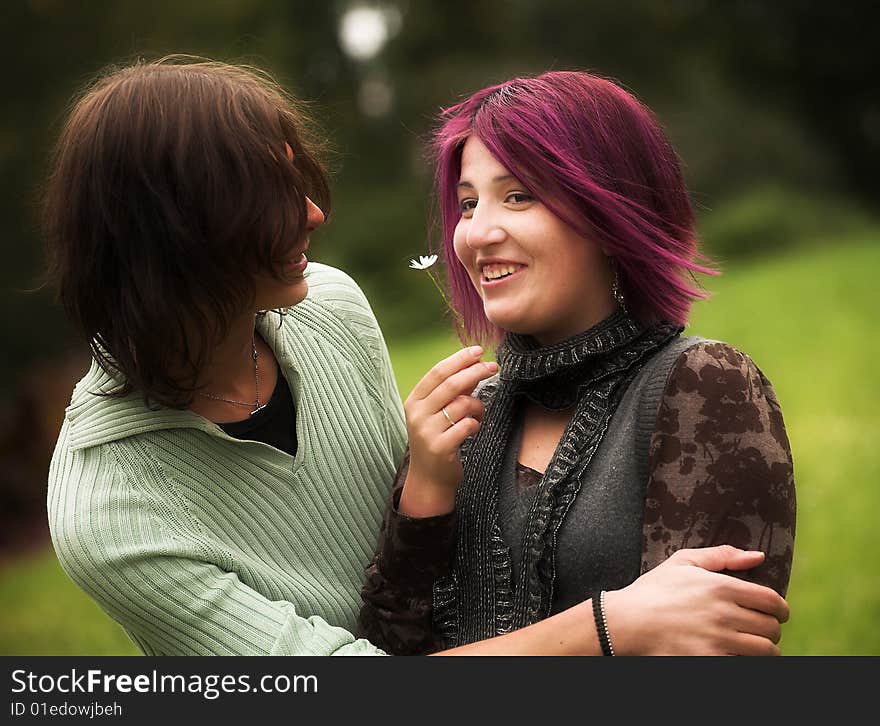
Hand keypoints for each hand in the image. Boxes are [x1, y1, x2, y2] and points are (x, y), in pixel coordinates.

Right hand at [399, 346, 497, 516]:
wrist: (429, 479)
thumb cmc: (436, 440)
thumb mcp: (438, 413)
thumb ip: (453, 391)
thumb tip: (473, 366)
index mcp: (414, 401)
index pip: (437, 372)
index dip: (459, 359)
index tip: (478, 351)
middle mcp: (417, 414)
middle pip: (450, 384)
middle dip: (475, 372)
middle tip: (493, 367)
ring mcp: (426, 431)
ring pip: (462, 404)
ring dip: (478, 406)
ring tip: (478, 414)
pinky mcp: (439, 447)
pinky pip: (467, 425)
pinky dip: (475, 424)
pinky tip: (473, 429)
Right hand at [604, 546, 789, 655]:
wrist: (627, 622)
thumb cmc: (654, 590)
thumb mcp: (683, 561)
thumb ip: (722, 555)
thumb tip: (758, 557)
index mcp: (721, 586)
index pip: (772, 601)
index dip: (781, 609)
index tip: (777, 613)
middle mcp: (724, 614)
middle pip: (771, 628)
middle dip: (770, 629)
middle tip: (760, 629)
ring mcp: (718, 641)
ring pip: (765, 651)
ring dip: (762, 649)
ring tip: (750, 645)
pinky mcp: (710, 662)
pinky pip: (745, 665)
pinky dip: (745, 662)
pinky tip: (735, 655)